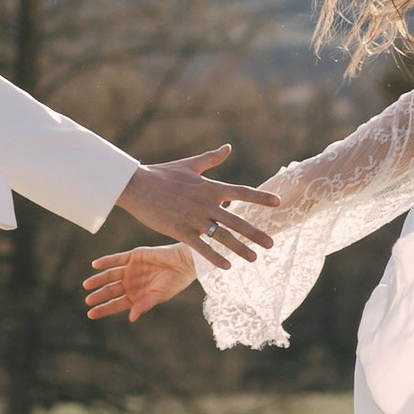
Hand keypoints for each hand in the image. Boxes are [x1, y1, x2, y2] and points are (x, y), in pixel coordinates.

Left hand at [85, 244, 195, 324]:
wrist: (183, 263)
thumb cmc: (174, 282)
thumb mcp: (158, 296)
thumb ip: (144, 305)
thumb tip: (131, 318)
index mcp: (136, 296)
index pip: (116, 304)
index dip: (104, 309)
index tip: (91, 314)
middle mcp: (131, 283)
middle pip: (111, 290)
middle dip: (99, 295)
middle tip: (88, 300)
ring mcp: (131, 269)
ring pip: (110, 275)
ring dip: (98, 279)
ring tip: (87, 285)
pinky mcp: (133, 256)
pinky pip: (116, 259)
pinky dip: (105, 261)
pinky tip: (95, 265)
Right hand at [113, 148, 282, 266]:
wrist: (136, 185)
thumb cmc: (162, 174)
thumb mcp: (190, 165)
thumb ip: (211, 158)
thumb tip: (228, 147)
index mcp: (210, 187)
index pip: (242, 192)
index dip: (260, 198)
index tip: (278, 203)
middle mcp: (206, 204)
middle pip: (237, 220)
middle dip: (256, 233)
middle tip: (272, 244)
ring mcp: (194, 219)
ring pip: (223, 237)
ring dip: (240, 249)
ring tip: (254, 259)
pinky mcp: (181, 231)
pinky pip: (202, 248)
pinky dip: (215, 258)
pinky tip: (227, 267)